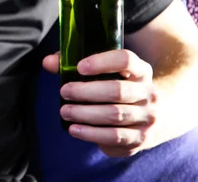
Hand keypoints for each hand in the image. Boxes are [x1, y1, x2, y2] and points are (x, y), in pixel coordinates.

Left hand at [43, 49, 159, 156]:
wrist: (149, 116)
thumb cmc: (116, 87)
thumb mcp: (103, 72)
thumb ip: (73, 63)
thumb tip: (48, 62)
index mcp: (140, 70)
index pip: (125, 59)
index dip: (102, 62)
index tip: (79, 67)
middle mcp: (149, 93)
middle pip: (117, 90)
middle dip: (85, 92)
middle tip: (64, 92)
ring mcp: (147, 117)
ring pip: (114, 115)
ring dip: (84, 113)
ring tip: (65, 111)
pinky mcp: (140, 138)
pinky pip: (114, 136)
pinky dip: (91, 133)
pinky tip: (74, 129)